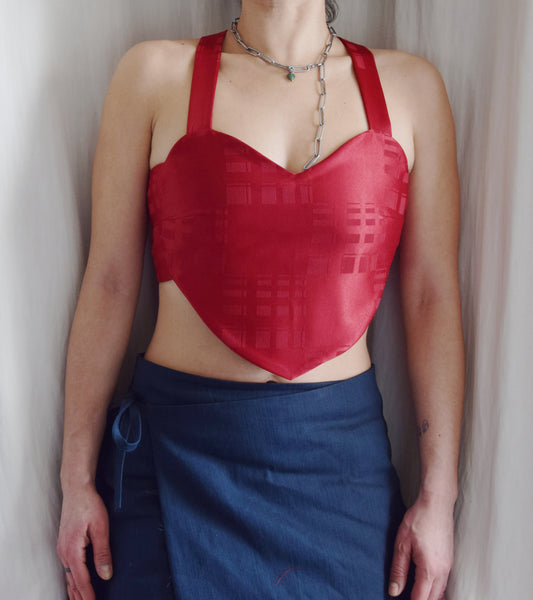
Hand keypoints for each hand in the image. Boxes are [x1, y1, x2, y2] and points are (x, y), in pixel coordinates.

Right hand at [56, 483, 112, 599]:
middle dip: (79, 596)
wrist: (77, 490)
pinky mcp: (64, 543)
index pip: (81, 579)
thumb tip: (106, 574)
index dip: (88, 594)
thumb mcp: (101, 528)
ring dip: (74, 589)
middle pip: (72, 581)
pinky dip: (72, 578)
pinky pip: (67, 567)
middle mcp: (64, 552)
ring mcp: (62, 548)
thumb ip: (103, 552)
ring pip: (68, 575)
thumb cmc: (89, 505)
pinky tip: (75, 582)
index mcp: (73, 550)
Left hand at [388, 490, 454, 599]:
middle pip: (433, 598)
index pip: (421, 599)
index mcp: (429, 569)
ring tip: (416, 594)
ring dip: (429, 596)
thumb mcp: (402, 544)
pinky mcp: (449, 560)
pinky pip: (444, 582)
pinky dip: (435, 588)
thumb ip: (398, 569)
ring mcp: (448, 566)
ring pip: (440, 591)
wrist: (436, 503)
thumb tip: (394, 591)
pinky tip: (426, 584)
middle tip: (408, 598)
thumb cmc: (418, 519)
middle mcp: (442, 571)